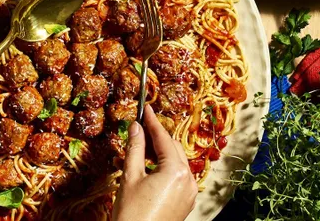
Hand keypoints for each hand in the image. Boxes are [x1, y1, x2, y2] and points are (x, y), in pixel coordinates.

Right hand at [111, 106, 197, 220]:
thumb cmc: (131, 214)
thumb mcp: (130, 177)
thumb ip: (135, 149)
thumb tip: (136, 127)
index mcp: (176, 171)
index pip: (164, 138)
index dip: (153, 122)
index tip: (146, 108)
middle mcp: (189, 179)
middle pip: (173, 148)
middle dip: (158, 137)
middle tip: (142, 127)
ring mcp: (190, 192)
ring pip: (177, 162)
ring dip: (162, 152)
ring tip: (144, 146)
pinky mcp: (187, 202)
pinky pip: (179, 176)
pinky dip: (167, 167)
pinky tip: (152, 166)